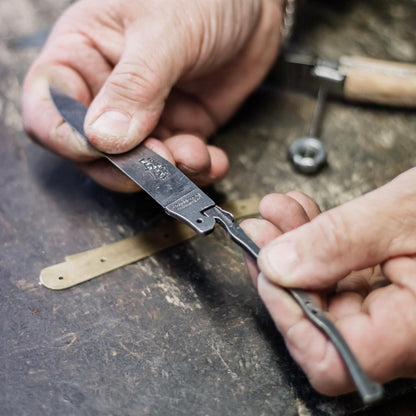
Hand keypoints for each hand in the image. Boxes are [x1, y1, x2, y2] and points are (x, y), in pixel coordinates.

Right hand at [23, 0, 282, 191]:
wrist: (254, 7)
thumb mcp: (165, 31)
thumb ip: (135, 85)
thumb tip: (104, 138)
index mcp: (83, 54)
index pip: (50, 107)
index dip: (66, 137)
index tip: (101, 149)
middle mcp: (108, 91)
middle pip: (93, 150)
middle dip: (125, 166)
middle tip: (158, 162)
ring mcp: (145, 116)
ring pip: (137, 165)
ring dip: (165, 172)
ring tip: (194, 155)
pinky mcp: (178, 128)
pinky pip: (178, 163)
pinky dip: (195, 170)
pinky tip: (213, 159)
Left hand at [241, 168, 415, 395]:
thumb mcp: (405, 213)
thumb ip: (339, 241)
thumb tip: (278, 265)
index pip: (332, 357)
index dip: (289, 316)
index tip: (267, 270)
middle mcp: (404, 333)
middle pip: (318, 321)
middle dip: (280, 268)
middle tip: (260, 230)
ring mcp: (394, 311)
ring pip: (324, 291)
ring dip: (292, 248)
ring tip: (278, 213)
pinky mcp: (389, 288)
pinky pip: (341, 273)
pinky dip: (316, 242)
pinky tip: (302, 215)